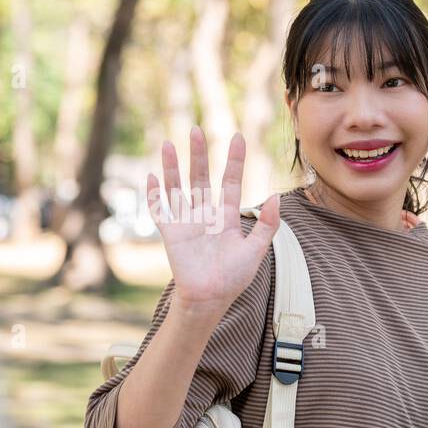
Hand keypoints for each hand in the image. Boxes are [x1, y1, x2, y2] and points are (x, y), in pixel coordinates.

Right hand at [146, 127, 279, 319]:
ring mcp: (186, 222)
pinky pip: (160, 209)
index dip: (234, 160)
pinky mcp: (170, 232)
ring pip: (178, 187)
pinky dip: (154, 194)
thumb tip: (277, 197)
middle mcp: (205, 214)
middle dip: (199, 154)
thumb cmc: (234, 277)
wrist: (209, 298)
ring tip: (169, 144)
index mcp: (227, 216)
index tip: (237, 137)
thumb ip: (268, 225)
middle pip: (201, 177)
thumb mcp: (256, 250)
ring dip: (173, 167)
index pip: (231, 181)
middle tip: (196, 129)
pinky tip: (151, 176)